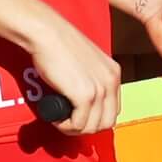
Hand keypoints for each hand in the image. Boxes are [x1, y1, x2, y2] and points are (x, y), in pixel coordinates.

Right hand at [25, 13, 121, 134]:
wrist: (47, 33)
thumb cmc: (59, 45)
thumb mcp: (86, 63)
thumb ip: (91, 80)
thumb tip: (84, 104)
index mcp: (114, 73)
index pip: (114, 110)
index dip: (96, 118)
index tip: (80, 117)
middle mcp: (111, 82)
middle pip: (107, 122)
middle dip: (87, 127)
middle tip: (69, 122)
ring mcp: (99, 89)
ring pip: (92, 127)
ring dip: (74, 128)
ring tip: (61, 119)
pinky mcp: (84, 95)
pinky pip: (78, 124)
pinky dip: (65, 126)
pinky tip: (56, 117)